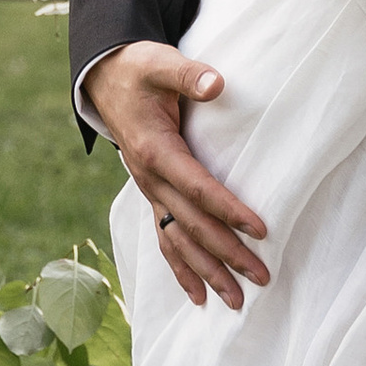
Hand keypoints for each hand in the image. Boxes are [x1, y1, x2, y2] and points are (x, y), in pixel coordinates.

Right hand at [84, 41, 269, 310]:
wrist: (104, 79)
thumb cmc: (139, 70)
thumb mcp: (160, 63)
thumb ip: (189, 75)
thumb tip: (216, 84)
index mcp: (156, 151)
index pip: (197, 188)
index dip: (228, 210)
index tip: (259, 230)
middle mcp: (150, 180)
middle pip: (192, 225)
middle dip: (226, 254)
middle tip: (261, 277)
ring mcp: (149, 192)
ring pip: (178, 242)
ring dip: (207, 273)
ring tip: (236, 302)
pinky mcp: (151, 195)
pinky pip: (165, 240)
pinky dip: (181, 270)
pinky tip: (198, 297)